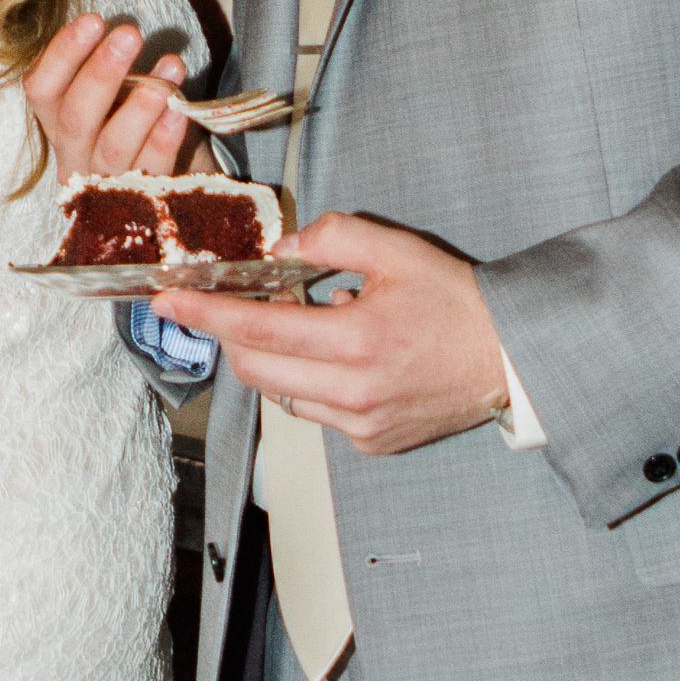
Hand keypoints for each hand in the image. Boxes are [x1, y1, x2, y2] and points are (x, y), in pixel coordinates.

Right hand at [23, 14, 191, 182]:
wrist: (171, 183)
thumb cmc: (135, 122)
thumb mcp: (113, 94)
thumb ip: (107, 67)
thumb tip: (120, 30)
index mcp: (56, 123)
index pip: (42, 89)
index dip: (62, 54)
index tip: (94, 20)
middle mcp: (73, 156)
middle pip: (75, 118)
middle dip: (101, 72)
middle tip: (130, 35)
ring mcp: (106, 184)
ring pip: (113, 147)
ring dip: (139, 105)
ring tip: (169, 67)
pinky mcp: (143, 200)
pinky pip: (153, 166)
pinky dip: (166, 135)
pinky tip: (180, 107)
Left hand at [158, 212, 512, 453]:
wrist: (513, 358)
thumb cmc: (458, 303)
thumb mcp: (398, 250)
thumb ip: (333, 238)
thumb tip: (281, 248)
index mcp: (357, 340)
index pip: (256, 328)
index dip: (204, 314)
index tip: (167, 301)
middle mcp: (353, 392)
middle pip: (255, 368)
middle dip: (232, 334)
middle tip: (235, 303)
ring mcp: (361, 424)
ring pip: (281, 393)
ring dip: (277, 358)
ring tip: (317, 326)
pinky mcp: (371, 442)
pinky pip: (315, 411)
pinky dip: (311, 382)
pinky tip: (344, 358)